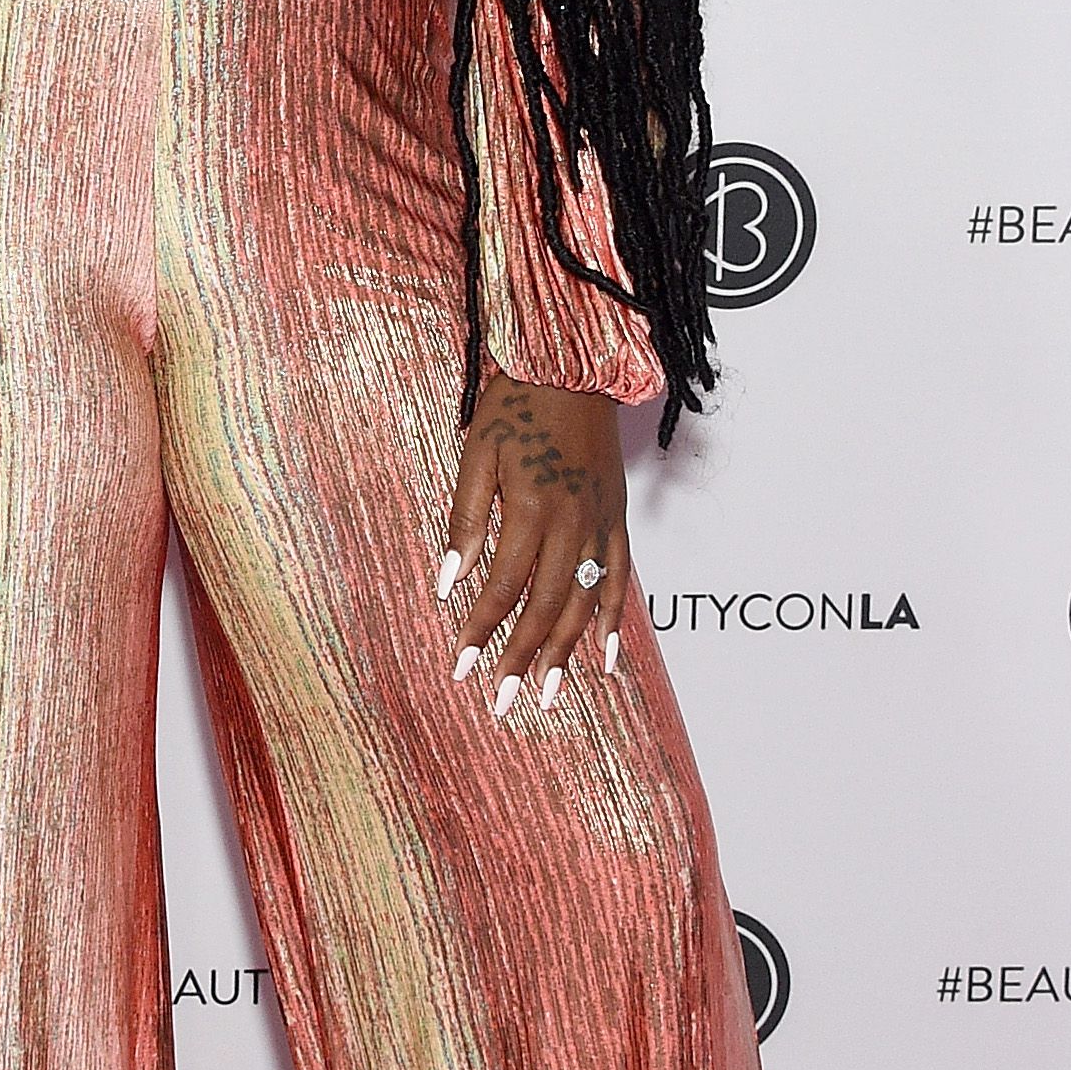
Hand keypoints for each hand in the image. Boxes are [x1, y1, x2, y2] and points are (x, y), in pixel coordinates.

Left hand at [439, 371, 628, 711]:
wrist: (574, 365)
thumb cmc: (516, 405)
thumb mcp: (476, 454)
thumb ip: (466, 520)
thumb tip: (449, 582)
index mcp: (532, 508)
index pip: (503, 587)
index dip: (481, 631)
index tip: (460, 669)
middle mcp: (574, 523)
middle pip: (547, 608)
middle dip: (521, 659)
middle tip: (502, 704)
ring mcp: (602, 523)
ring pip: (586, 603)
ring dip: (565, 653)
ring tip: (545, 694)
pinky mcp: (619, 517)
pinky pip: (621, 580)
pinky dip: (615, 622)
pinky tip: (607, 659)